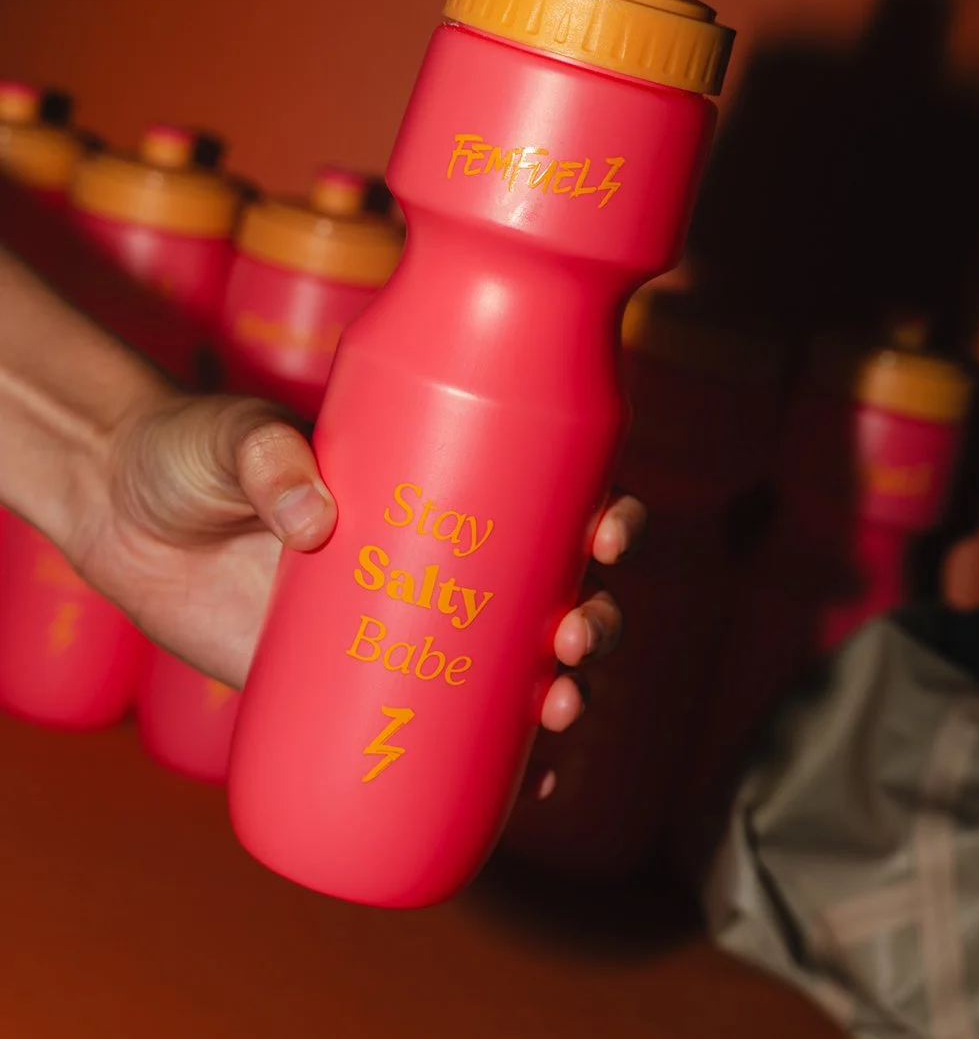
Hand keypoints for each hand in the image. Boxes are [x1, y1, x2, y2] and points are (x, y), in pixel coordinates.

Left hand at [70, 394, 645, 734]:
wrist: (120, 512)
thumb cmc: (189, 453)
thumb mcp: (230, 436)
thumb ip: (265, 458)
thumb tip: (317, 521)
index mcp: (430, 484)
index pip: (538, 496)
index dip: (596, 517)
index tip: (611, 529)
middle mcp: (428, 559)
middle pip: (542, 593)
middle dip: (590, 618)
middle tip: (577, 635)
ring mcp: (390, 628)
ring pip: (504, 668)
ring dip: (559, 693)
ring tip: (562, 709)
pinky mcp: (342, 686)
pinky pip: (432, 732)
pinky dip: (489, 764)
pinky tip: (528, 789)